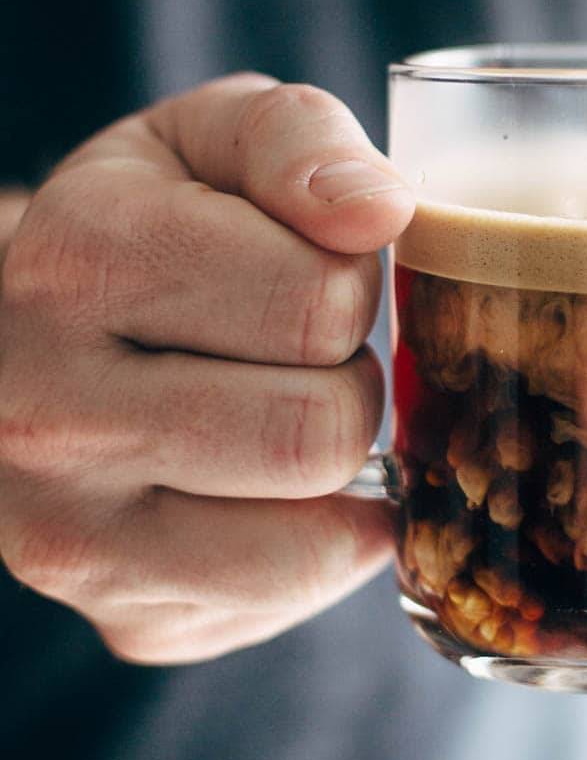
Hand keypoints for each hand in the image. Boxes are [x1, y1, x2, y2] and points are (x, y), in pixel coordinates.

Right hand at [0, 75, 413, 663]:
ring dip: (336, 468)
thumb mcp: (210, 142)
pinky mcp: (127, 619)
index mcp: (78, 262)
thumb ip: (300, 140)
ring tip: (284, 415)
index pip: (316, 300)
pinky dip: (320, 543)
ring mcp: (73, 535)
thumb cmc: (151, 227)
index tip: (304, 272)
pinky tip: (269, 487)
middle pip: (320, 427)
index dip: (345, 281)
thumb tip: (378, 212)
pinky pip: (292, 594)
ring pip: (312, 534)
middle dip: (347, 380)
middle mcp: (50, 410)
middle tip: (302, 357)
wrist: (27, 344)